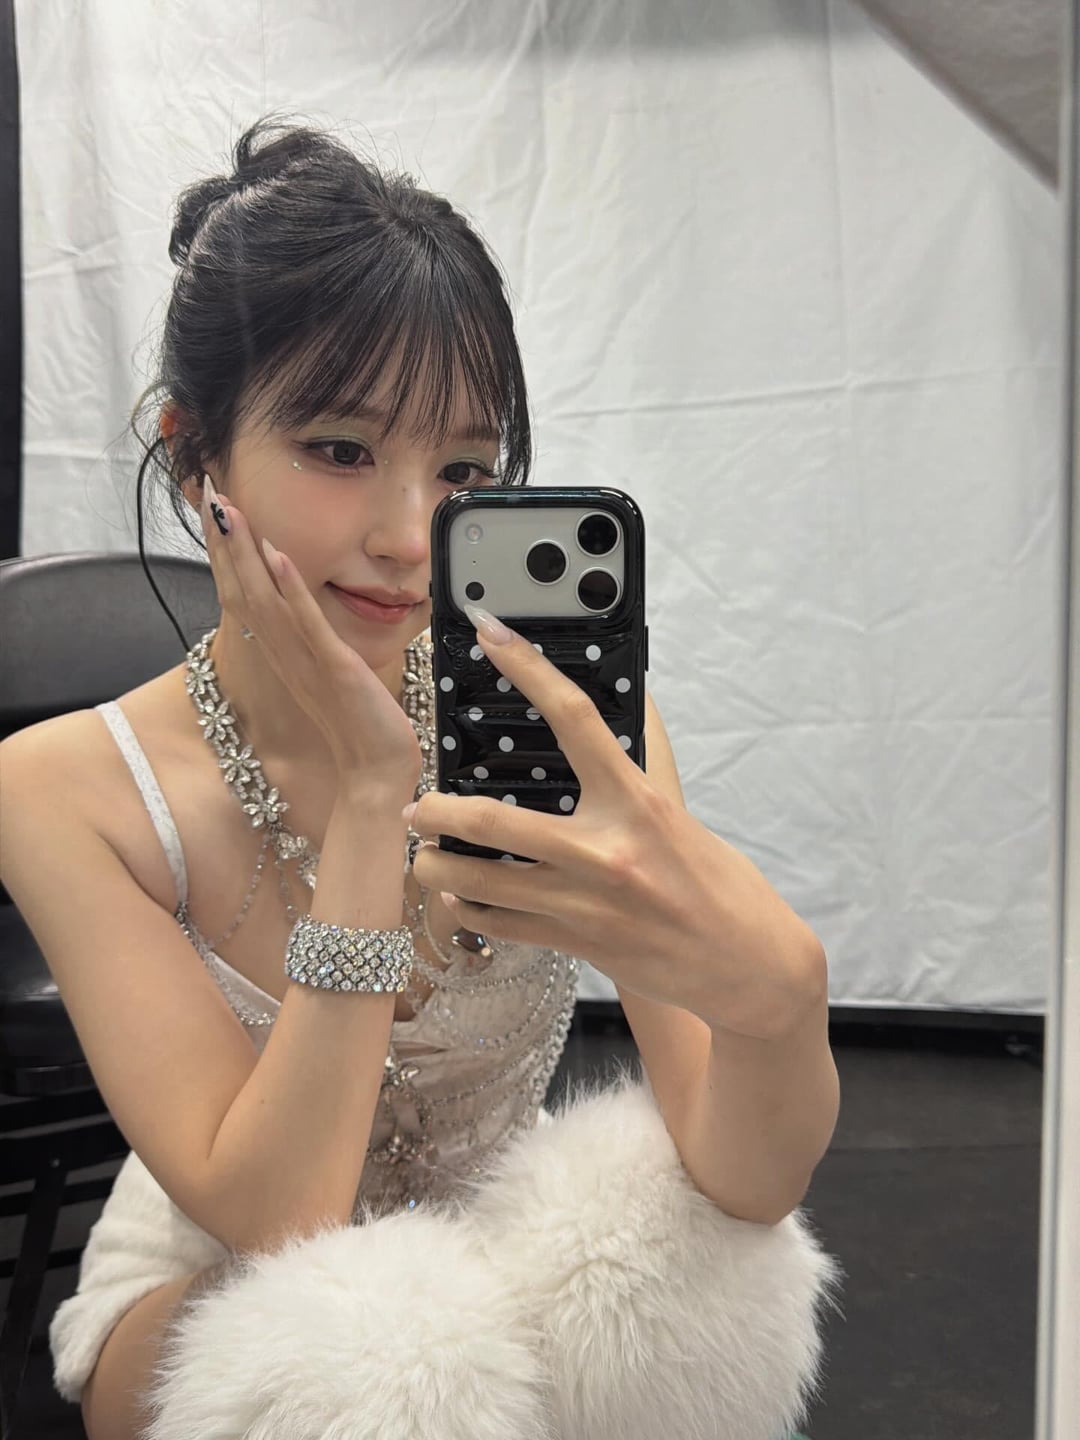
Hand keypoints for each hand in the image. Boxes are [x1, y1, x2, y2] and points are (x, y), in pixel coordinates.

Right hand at [198, 476, 422, 788]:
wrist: (376, 774)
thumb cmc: (360, 728)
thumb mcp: (331, 677)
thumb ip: (313, 646)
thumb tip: (305, 616)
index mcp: (283, 655)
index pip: (244, 595)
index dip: (227, 553)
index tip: (215, 513)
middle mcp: (285, 655)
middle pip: (242, 589)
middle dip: (226, 540)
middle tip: (208, 493)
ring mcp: (306, 660)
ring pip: (265, 599)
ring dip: (246, 553)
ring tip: (229, 511)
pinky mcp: (334, 667)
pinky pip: (307, 622)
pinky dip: (290, 588)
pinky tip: (277, 555)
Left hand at [408, 614, 821, 1038]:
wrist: (750, 967)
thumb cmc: (721, 886)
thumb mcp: (680, 815)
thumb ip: (642, 767)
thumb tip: (625, 710)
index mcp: (636, 803)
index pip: (575, 718)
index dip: (528, 668)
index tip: (491, 635)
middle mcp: (605, 851)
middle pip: (492, 819)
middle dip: (438, 810)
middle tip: (418, 805)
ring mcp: (585, 904)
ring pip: (480, 883)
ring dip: (437, 869)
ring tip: (425, 857)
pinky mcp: (577, 945)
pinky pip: (500, 926)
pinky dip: (469, 911)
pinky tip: (460, 900)